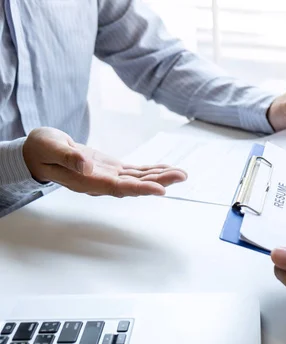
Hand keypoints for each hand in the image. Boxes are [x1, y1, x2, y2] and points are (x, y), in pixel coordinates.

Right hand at [23, 127, 186, 196]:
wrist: (39, 153)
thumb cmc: (42, 150)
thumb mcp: (51, 148)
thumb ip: (68, 157)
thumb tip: (86, 165)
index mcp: (87, 181)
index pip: (119, 188)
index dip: (141, 189)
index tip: (161, 190)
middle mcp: (101, 183)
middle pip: (135, 185)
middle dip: (160, 181)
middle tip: (181, 175)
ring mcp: (108, 177)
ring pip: (138, 179)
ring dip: (160, 176)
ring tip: (181, 173)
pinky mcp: (111, 170)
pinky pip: (135, 172)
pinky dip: (151, 170)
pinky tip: (164, 168)